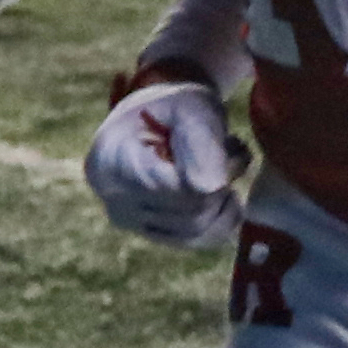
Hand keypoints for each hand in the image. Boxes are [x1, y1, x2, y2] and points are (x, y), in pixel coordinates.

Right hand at [84, 69, 245, 249]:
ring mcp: (130, 220)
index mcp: (112, 160)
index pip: (176, 187)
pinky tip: (227, 192)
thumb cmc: (173, 106)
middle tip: (235, 151)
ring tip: (229, 164)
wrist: (157, 117)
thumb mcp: (191, 106)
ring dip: (225, 196)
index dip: (214, 171)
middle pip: (188, 210)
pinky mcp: (150, 232)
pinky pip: (196, 241)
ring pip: (196, 229)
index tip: (229, 143)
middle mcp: (113, 197)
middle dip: (223, 180)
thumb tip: (212, 186)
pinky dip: (223, 219)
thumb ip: (200, 140)